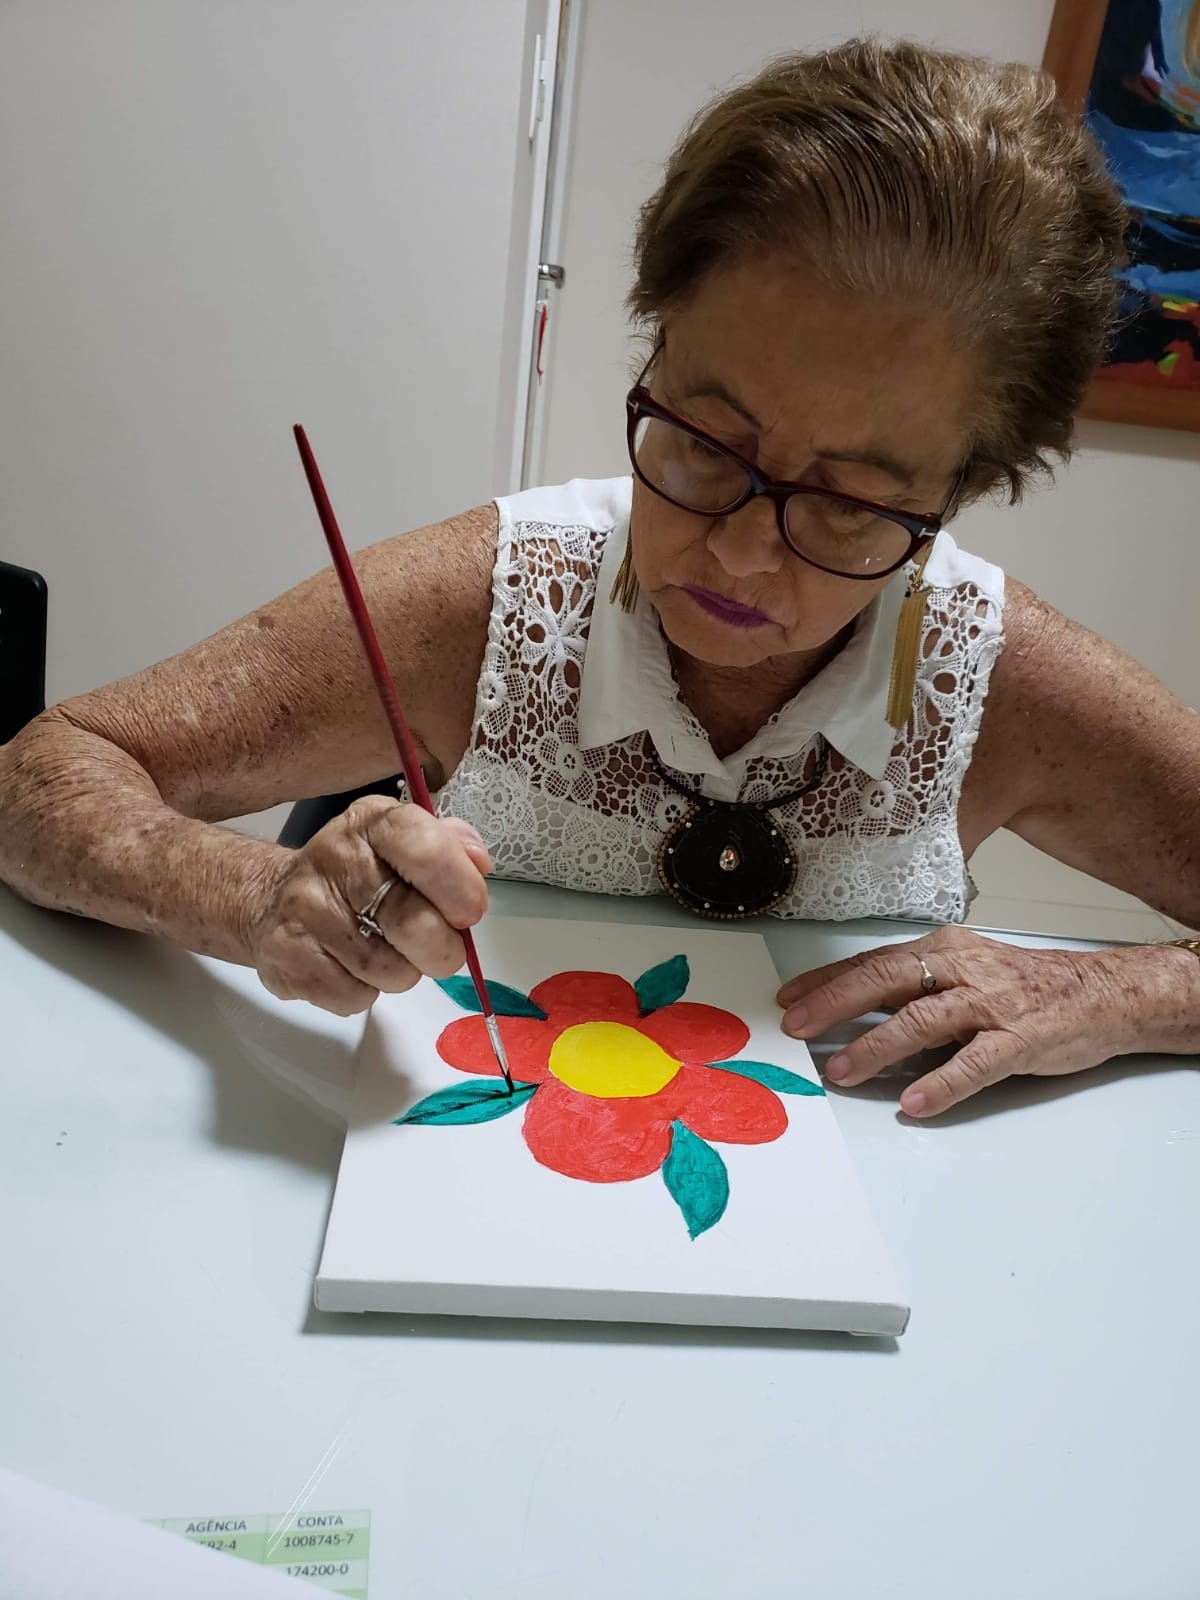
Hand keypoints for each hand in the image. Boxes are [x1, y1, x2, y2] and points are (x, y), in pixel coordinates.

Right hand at [249, 795, 490, 1015]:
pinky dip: (366, 993)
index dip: (460, 888)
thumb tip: (478, 863)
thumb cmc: (356, 874)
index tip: (469, 912)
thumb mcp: (402, 844)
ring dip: (403, 973)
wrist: (271, 898)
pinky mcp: (286, 954)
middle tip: (440, 950)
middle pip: (413, 922)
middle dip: (443, 950)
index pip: (426, 849)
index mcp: (372, 823)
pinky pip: (354, 996)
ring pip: (388, 970)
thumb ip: (449, 848)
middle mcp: (335, 858)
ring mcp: (306, 908)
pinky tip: (352, 967)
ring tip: (388, 953)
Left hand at [776, 926, 1197, 1116]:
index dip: (826, 981)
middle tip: (798, 1030)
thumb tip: (847, 1008)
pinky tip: (915, 1101)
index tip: (787, 1001)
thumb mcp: (963, 971)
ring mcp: (992, 1004)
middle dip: (836, 1004)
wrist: (1099, 994)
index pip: (872, 961)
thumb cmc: (1022, 986)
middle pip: (887, 980)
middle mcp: (963, 969)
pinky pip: (975, 1063)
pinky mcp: (1021, 1039)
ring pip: (923, 1020)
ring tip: (841, 1070)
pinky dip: (942, 1083)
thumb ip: (913, 987)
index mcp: (944, 949)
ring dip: (877, 1046)